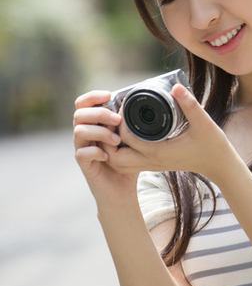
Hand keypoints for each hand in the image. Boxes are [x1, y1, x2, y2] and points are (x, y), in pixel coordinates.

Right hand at [73, 90, 137, 204]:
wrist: (122, 191)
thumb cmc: (127, 162)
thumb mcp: (131, 138)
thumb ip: (130, 122)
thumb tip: (138, 102)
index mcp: (94, 124)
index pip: (83, 103)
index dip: (92, 96)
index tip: (109, 94)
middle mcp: (85, 135)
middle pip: (79, 114)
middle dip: (99, 113)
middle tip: (117, 120)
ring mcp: (82, 150)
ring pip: (78, 131)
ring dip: (99, 132)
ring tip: (116, 141)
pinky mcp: (84, 165)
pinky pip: (81, 153)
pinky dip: (95, 152)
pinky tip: (108, 156)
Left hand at [105, 84, 235, 183]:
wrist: (219, 165)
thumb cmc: (213, 145)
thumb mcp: (204, 123)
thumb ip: (190, 104)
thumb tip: (175, 87)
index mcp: (159, 151)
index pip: (127, 137)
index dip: (120, 121)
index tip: (123, 104)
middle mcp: (152, 161)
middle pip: (115, 157)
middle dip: (108, 139)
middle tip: (114, 119)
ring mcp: (152, 165)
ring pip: (119, 163)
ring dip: (112, 148)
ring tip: (117, 127)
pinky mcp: (155, 165)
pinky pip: (128, 163)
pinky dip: (121, 152)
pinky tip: (128, 135)